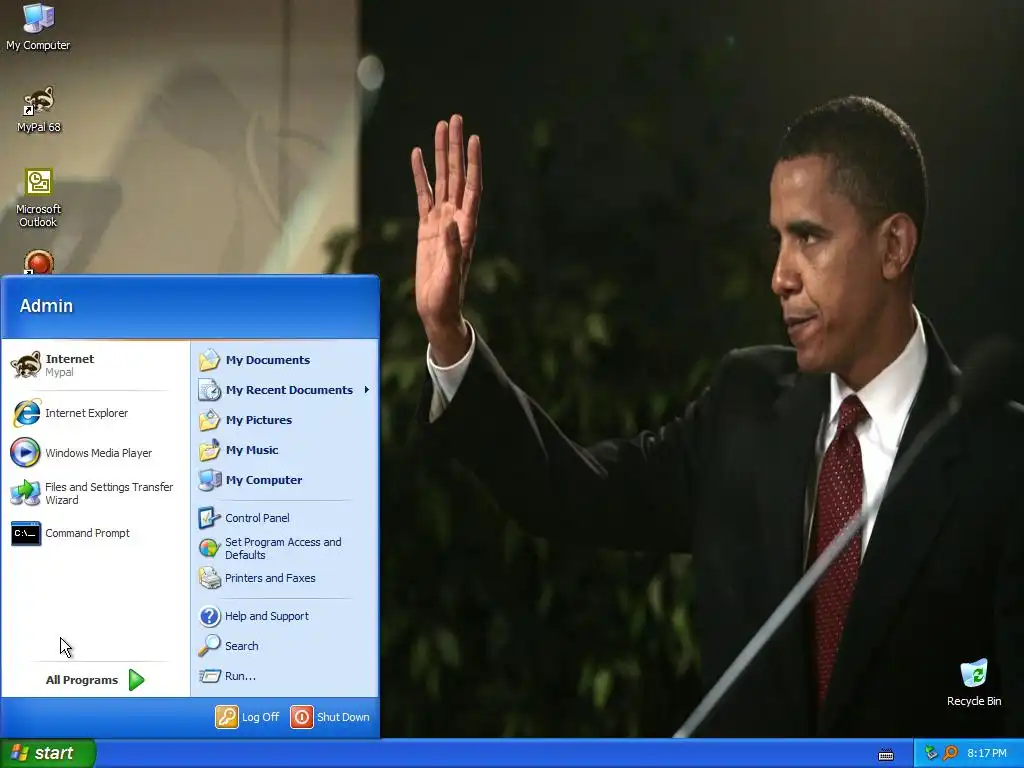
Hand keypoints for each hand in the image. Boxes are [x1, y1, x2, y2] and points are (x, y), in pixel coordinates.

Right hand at [411, 116, 481, 362]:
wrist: (438, 309)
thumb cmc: (447, 296)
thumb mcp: (450, 275)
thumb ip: (453, 249)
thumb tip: (452, 223)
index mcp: (466, 227)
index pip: (472, 188)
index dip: (473, 163)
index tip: (474, 138)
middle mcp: (456, 218)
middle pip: (457, 176)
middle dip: (455, 148)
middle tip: (454, 119)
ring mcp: (441, 221)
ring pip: (441, 180)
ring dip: (440, 155)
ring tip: (440, 127)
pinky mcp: (427, 228)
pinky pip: (423, 195)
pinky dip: (421, 176)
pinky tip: (417, 156)